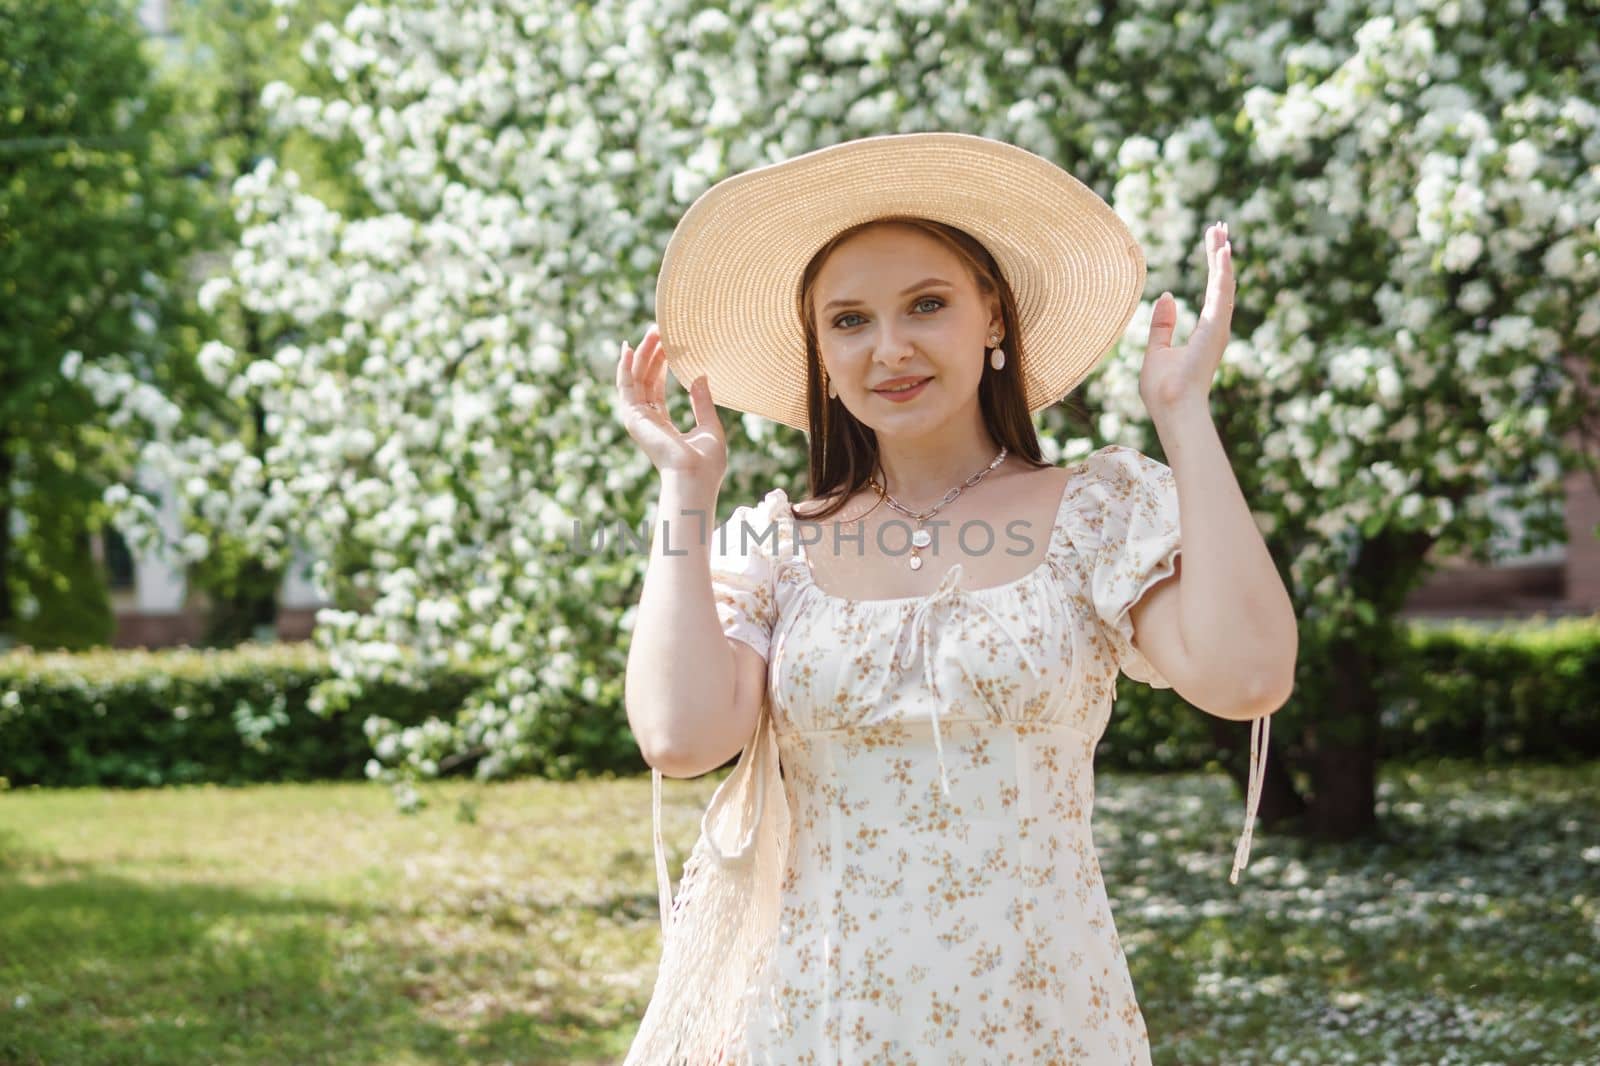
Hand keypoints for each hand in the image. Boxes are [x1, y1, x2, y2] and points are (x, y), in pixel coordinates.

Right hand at [615, 322, 726, 490]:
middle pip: (644, 380)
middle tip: (659, 329)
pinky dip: (626, 367)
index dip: (660, 365)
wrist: (696, 477)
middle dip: (650, 354)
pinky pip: (626, 387)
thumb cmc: (707, 462)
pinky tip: (630, 348)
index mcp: (662, 425)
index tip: (667, 343)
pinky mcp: (634, 418)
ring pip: (635, 379)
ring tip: (651, 331)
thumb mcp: (709, 426)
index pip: (656, 389)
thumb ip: (703, 402)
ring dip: (641, 354)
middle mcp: (647, 421)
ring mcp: (638, 420)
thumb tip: (701, 376)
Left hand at [1142, 221, 1234, 412]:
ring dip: (1222, 256)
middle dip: (1219, 253)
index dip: (1213, 265)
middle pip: (1221, 282)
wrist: (1172, 409)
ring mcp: (1218, 327)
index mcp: (1206, 331)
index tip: (1213, 241)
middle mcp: (1217, 326)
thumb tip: (1166, 297)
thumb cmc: (1163, 389)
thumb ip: (1162, 325)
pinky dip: (1222, 270)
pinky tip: (1222, 249)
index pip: (1211, 290)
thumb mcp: (1156, 352)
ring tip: (1221, 230)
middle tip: (1219, 227)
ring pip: (1223, 283)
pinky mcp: (1216, 328)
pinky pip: (1221, 293)